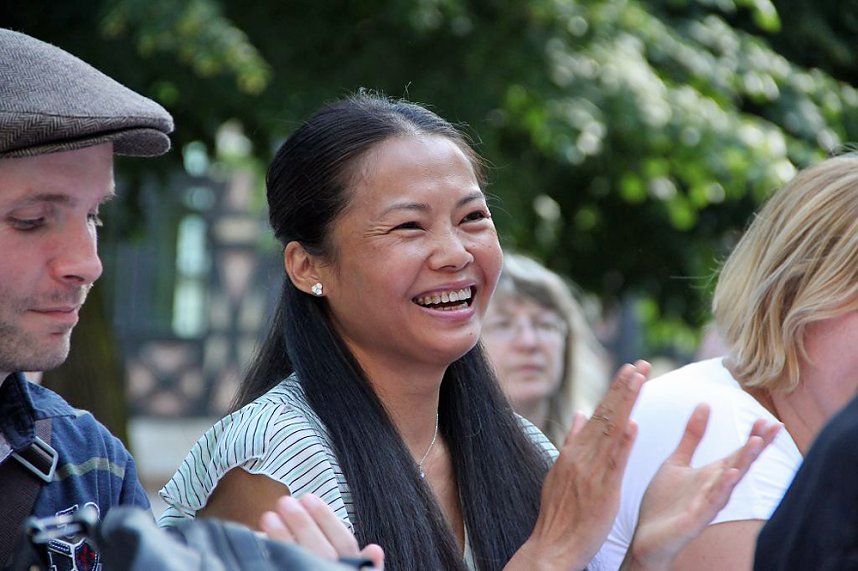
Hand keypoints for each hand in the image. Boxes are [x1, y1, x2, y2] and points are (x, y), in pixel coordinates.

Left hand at [260, 494, 384, 569]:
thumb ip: (359, 561)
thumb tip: (374, 549)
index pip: (345, 545)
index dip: (327, 520)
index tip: (309, 498)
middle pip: (321, 552)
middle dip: (302, 524)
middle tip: (285, 502)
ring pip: (300, 562)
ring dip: (283, 539)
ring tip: (268, 516)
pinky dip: (273, 558)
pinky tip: (261, 544)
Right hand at [507, 361, 648, 570]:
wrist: (553, 545)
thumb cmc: (559, 513)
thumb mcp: (559, 471)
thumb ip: (572, 442)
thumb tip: (580, 415)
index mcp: (574, 451)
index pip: (598, 413)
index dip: (615, 391)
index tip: (628, 371)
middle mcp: (581, 456)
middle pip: (606, 415)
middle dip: (624, 388)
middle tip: (640, 364)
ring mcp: (591, 472)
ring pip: (611, 431)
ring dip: (626, 403)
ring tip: (640, 380)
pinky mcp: (602, 491)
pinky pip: (614, 464)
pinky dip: (623, 444)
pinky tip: (632, 425)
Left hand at [622, 404, 780, 569]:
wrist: (646, 537)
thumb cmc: (665, 502)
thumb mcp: (677, 461)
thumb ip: (692, 436)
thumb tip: (704, 404)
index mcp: (712, 475)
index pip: (738, 453)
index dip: (755, 438)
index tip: (770, 420)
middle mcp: (715, 489)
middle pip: (740, 464)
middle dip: (756, 446)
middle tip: (773, 426)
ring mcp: (707, 504)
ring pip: (730, 482)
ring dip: (743, 463)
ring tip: (756, 443)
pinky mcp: (695, 519)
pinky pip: (711, 502)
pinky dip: (721, 488)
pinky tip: (730, 474)